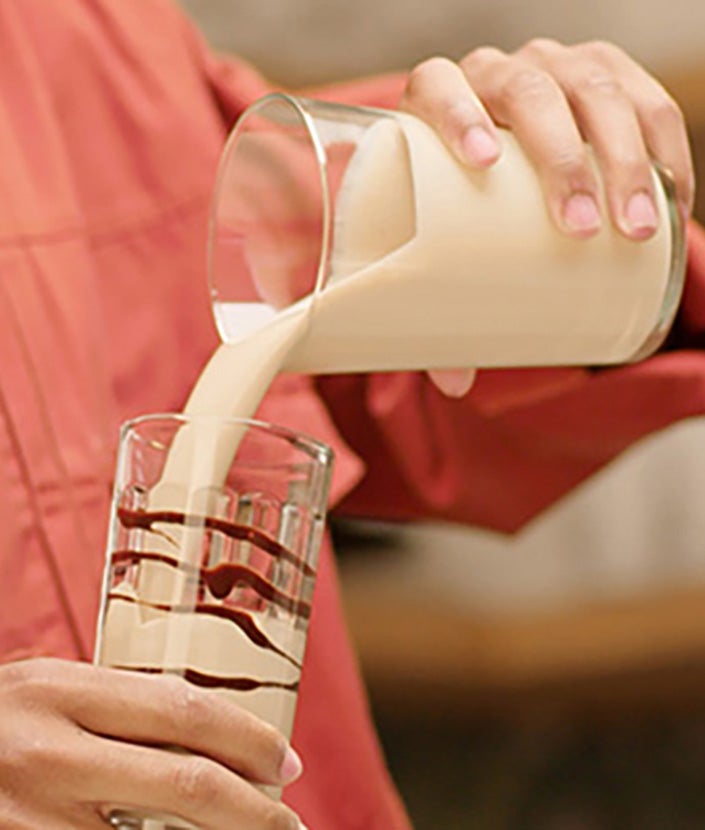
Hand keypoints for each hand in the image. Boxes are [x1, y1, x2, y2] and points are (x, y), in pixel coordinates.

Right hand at [0, 658, 304, 828]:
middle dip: (253, 810)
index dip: (248, 740)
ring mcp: (28, 820)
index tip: (286, 762)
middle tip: (288, 821)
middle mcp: (47, 755)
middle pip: (183, 784)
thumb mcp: (47, 690)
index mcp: (61, 690)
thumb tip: (208, 734)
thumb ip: (115, 708)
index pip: (183, 711)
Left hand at [400, 39, 694, 396]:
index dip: (457, 114)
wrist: (501, 160)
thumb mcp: (441, 246)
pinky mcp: (606, 78)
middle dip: (563, 159)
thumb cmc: (460, 209)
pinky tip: (672, 199)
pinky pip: (648, 100)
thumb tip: (454, 383)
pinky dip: (666, 149)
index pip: (440, 86)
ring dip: (625, 159)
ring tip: (635, 230)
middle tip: (581, 229)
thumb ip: (440, 307)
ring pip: (598, 91)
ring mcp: (556, 68)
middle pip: (531, 92)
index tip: (481, 162)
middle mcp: (498, 73)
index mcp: (440, 99)